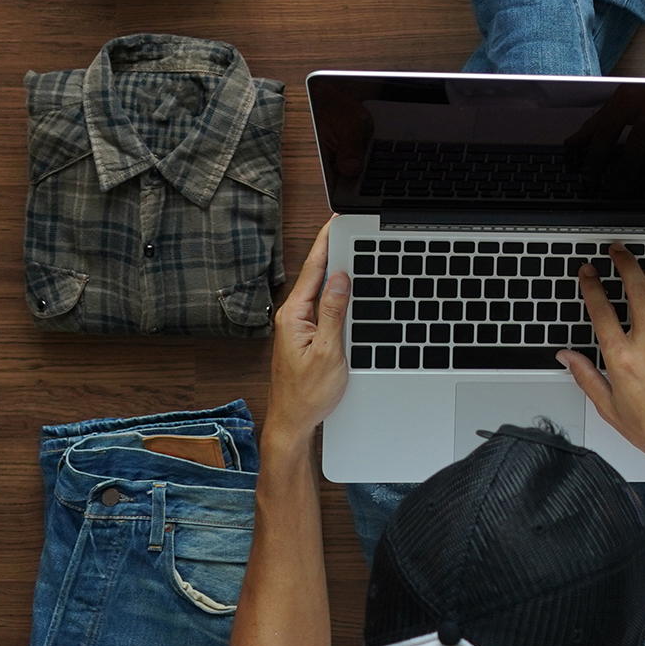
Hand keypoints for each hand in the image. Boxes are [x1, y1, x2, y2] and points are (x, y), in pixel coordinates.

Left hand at [266, 222, 352, 443]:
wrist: (294, 421)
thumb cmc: (307, 394)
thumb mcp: (327, 351)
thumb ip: (333, 312)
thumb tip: (339, 279)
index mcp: (293, 315)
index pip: (313, 270)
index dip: (326, 244)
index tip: (336, 224)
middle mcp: (292, 316)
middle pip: (316, 275)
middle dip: (333, 250)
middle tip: (350, 230)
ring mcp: (298, 326)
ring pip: (320, 290)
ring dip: (334, 270)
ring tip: (352, 249)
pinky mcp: (305, 335)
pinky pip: (322, 305)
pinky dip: (335, 292)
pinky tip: (346, 286)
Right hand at [559, 243, 644, 482]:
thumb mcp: (607, 407)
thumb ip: (585, 376)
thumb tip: (567, 356)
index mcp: (622, 359)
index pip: (601, 310)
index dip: (591, 285)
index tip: (587, 273)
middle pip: (636, 288)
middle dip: (623, 263)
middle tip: (615, 251)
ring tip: (639, 265)